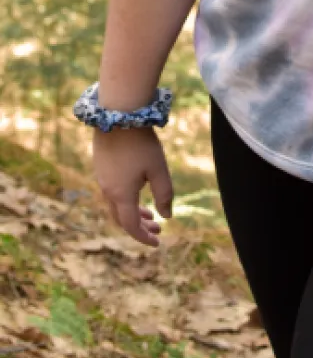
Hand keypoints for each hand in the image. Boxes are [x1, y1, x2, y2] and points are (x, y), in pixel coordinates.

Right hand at [92, 127, 173, 247]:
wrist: (118, 115)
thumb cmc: (142, 143)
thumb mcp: (159, 169)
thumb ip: (164, 194)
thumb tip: (167, 216)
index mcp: (121, 195)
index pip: (131, 226)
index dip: (144, 237)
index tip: (158, 242)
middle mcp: (107, 190)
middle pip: (122, 218)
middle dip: (140, 227)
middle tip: (157, 228)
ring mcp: (102, 178)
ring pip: (116, 205)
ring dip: (133, 212)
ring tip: (151, 213)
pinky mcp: (101, 167)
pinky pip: (112, 192)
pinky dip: (126, 200)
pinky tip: (138, 190)